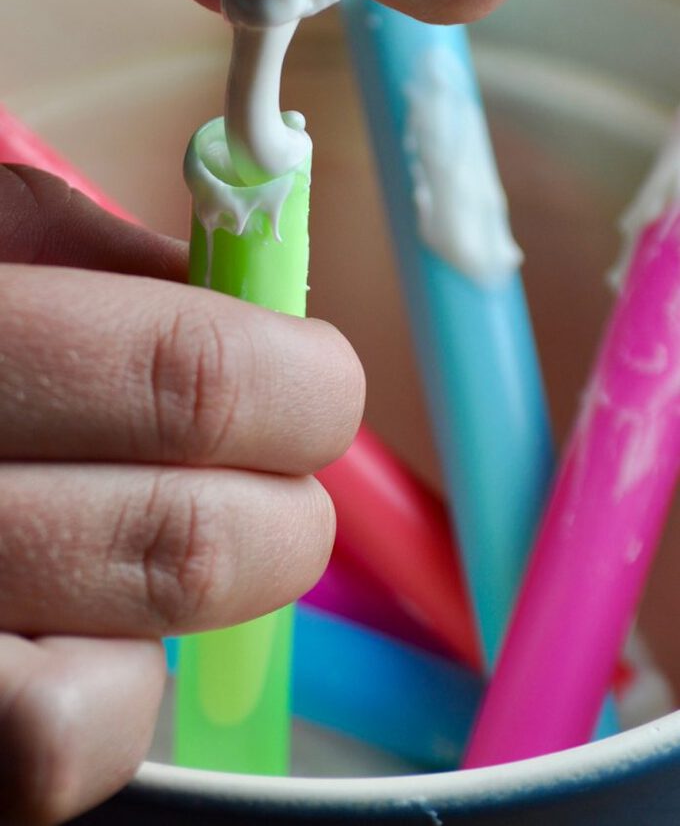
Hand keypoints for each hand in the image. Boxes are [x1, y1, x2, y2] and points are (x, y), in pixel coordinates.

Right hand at [0, 166, 362, 822]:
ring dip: (206, 589)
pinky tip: (82, 618)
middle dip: (285, 508)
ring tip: (173, 531)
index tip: (314, 381)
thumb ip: (88, 251)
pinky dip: (114, 686)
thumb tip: (243, 305)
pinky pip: (58, 747)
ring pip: (134, 663)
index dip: (296, 385)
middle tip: (280, 470)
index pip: (191, 380)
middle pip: (192, 540)